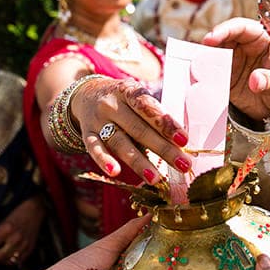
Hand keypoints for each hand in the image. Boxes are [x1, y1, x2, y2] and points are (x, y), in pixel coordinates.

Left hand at [0, 196, 45, 265]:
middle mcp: (15, 238)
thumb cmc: (17, 213)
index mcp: (5, 229)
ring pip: (9, 261)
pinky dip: (13, 260)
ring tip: (1, 254)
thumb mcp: (3, 221)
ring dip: (3, 260)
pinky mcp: (30, 248)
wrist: (35, 209)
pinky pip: (19, 261)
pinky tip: (10, 255)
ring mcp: (24, 244)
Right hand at [70, 77, 192, 185]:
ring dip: (139, 162)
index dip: (166, 124)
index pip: (148, 107)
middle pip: (139, 129)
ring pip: (120, 142)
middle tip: (183, 165)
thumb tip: (179, 143)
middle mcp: (111, 104)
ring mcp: (97, 120)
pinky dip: (104, 161)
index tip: (183, 140)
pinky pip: (94, 149)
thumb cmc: (124, 101)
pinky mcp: (87, 134)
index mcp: (128, 91)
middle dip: (163, 148)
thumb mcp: (137, 99)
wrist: (86, 94)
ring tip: (156, 178)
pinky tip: (115, 173)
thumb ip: (154, 117)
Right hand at [203, 18, 269, 120]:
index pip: (242, 28)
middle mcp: (243, 47)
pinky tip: (198, 80)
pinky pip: (211, 75)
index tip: (211, 38)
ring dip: (203, 59)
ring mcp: (232, 62)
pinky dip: (203, 76)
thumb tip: (255, 81)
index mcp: (262, 39)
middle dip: (208, 44)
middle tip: (198, 54)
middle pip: (222, 39)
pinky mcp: (224, 78)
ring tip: (195, 67)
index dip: (225, 30)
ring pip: (213, 55)